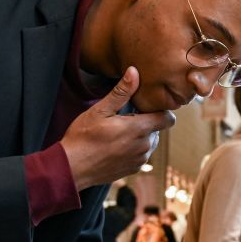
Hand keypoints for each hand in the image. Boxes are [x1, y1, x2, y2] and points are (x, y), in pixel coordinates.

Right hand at [60, 67, 175, 190]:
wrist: (72, 168)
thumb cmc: (83, 137)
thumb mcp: (100, 110)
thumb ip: (121, 92)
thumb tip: (134, 71)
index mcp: (139, 129)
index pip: (168, 119)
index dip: (161, 110)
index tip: (146, 107)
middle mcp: (144, 146)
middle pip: (158, 129)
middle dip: (146, 122)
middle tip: (125, 119)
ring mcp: (140, 160)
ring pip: (150, 142)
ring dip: (141, 136)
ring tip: (119, 132)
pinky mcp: (133, 169)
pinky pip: (142, 155)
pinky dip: (134, 148)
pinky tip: (116, 145)